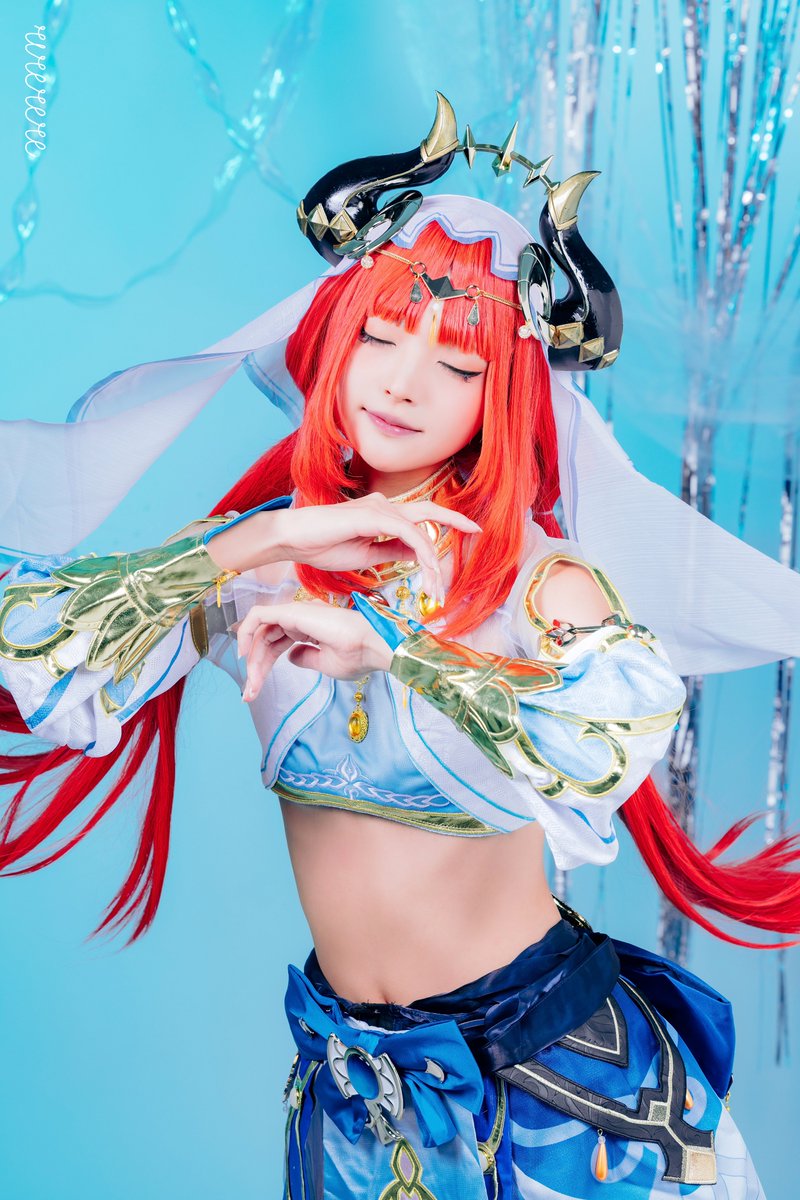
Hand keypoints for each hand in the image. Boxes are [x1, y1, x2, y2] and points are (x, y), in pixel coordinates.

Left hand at [235, 601, 393, 701]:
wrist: (373, 647)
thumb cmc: (358, 656)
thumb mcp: (326, 664)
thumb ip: (305, 658)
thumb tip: (290, 657)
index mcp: (309, 628)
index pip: (276, 644)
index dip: (263, 666)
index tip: (254, 690)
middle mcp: (299, 618)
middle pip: (266, 640)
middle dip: (255, 667)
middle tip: (249, 694)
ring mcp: (294, 613)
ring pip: (260, 631)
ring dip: (251, 659)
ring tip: (251, 684)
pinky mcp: (290, 611)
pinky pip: (257, 616)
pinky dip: (245, 632)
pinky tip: (243, 654)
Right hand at [272, 494, 480, 608]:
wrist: (294, 540)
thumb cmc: (323, 547)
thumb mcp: (367, 555)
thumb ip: (393, 551)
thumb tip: (418, 554)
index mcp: (382, 515)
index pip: (420, 517)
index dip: (445, 522)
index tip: (468, 530)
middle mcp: (384, 507)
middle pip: (428, 511)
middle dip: (455, 521)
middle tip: (478, 531)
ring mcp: (379, 509)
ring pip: (420, 531)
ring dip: (433, 561)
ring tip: (437, 587)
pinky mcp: (373, 516)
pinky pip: (408, 533)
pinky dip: (422, 553)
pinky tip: (427, 570)